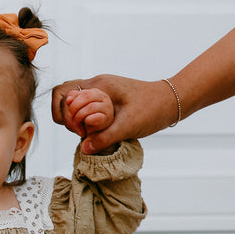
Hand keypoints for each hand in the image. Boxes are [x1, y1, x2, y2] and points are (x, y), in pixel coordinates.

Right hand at [52, 75, 175, 152]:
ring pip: (72, 103)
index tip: (82, 131)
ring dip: (74, 120)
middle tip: (82, 133)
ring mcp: (99, 91)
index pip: (63, 94)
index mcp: (99, 86)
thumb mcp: (128, 126)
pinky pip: (84, 107)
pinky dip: (83, 120)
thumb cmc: (152, 109)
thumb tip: (84, 148)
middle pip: (63, 97)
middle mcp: (96, 85)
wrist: (171, 101)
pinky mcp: (104, 99)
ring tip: (88, 133)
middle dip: (66, 118)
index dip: (66, 115)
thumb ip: (104, 137)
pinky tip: (95, 130)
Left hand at [62, 87, 114, 138]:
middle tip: (72, 119)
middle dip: (74, 108)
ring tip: (78, 125)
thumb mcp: (78, 110)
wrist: (96, 138)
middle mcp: (104, 98)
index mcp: (96, 93)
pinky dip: (88, 121)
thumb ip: (73, 101)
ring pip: (90, 107)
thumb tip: (68, 100)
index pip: (81, 93)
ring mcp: (107, 108)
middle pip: (85, 97)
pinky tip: (85, 127)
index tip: (70, 111)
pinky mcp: (107, 120)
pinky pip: (96, 118)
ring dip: (79, 117)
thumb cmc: (86, 123)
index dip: (73, 102)